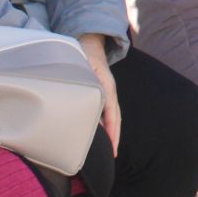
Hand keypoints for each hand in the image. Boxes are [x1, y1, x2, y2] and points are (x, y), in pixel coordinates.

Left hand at [80, 34, 120, 150]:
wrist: (90, 42)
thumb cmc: (83, 53)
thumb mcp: (82, 64)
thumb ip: (82, 79)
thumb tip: (81, 99)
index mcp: (106, 84)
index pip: (111, 110)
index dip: (112, 128)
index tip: (111, 144)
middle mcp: (109, 90)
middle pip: (116, 116)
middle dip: (115, 135)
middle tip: (112, 154)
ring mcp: (108, 91)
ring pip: (113, 115)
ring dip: (113, 132)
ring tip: (110, 149)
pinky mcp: (103, 93)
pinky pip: (108, 112)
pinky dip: (108, 124)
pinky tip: (103, 133)